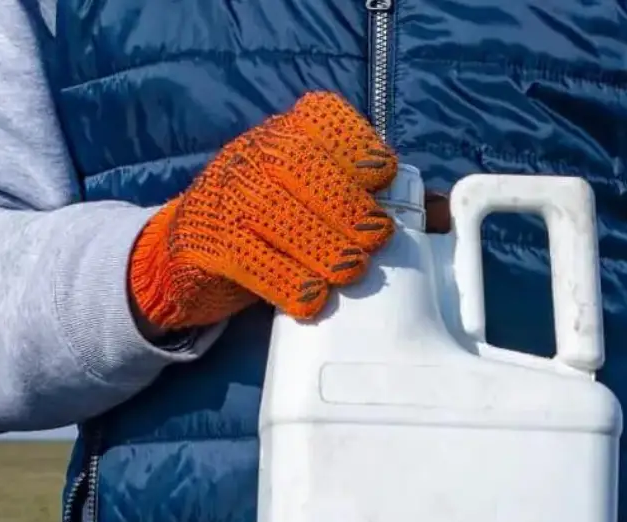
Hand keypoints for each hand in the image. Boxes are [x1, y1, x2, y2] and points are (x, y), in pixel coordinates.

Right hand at [127, 92, 398, 330]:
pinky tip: (311, 299)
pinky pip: (241, 254)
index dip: (355, 143)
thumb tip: (441, 209)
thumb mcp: (315, 207)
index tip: (383, 174)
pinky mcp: (202, 241)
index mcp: (285, 136)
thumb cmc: (271, 231)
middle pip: (296, 162)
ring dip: (318, 240)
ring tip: (349, 269)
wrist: (185, 263)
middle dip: (343, 198)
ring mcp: (223, 195)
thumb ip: (373, 203)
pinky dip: (281, 278)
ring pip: (270, 207)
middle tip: (376, 237)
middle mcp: (252, 156)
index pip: (321, 117)